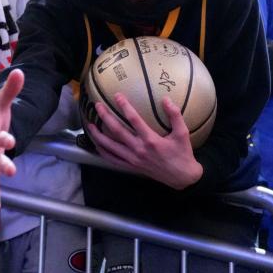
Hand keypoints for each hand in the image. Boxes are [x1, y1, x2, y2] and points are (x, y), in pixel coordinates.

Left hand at [85, 93, 202, 188]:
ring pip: (111, 146)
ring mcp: (133, 159)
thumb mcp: (183, 133)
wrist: (182, 177)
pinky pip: (113, 159)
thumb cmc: (182, 154)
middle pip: (117, 131)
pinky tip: (97, 145)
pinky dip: (103, 152)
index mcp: (151, 140)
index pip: (134, 119)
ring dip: (99, 135)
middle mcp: (139, 149)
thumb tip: (166, 99)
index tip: (117, 96)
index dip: (124, 106)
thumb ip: (175, 115)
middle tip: (97, 106)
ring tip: (90, 125)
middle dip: (105, 117)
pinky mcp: (132, 166)